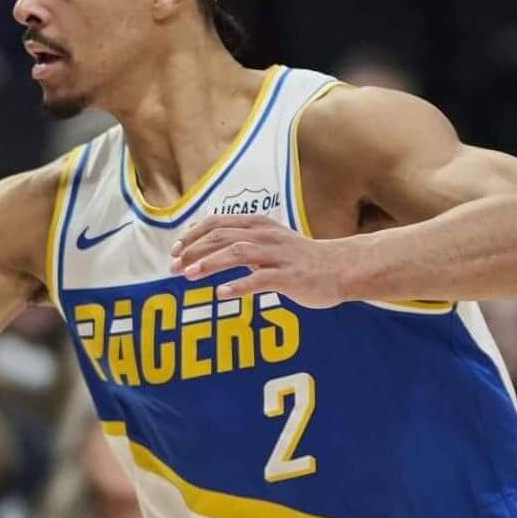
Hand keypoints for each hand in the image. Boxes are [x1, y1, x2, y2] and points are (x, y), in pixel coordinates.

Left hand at [170, 214, 356, 307]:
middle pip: (223, 236)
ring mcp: (279, 256)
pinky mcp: (290, 276)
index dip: (193, 235)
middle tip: (174, 266)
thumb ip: (242, 242)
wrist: (342, 268)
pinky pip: (261, 280)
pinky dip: (239, 286)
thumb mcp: (270, 243)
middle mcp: (267, 236)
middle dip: (194, 250)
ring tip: (189, 275)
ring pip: (239, 253)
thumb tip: (206, 246)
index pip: (218, 223)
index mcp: (259, 226)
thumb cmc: (301, 258)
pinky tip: (221, 294)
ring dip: (210, 263)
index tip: (175, 249)